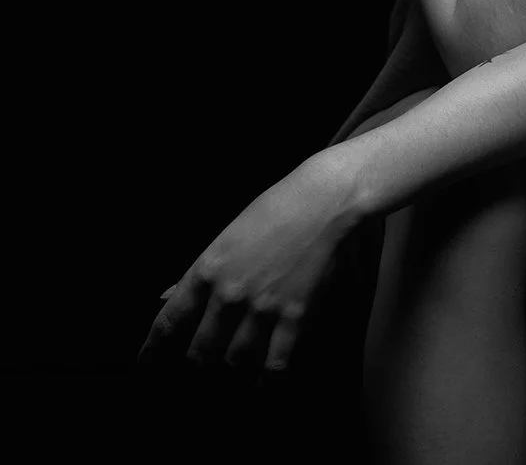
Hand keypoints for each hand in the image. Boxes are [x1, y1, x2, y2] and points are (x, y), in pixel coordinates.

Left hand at [138, 149, 359, 375]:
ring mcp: (262, 307)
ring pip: (234, 359)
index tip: (144, 366)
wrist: (326, 199)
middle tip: (202, 363)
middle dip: (199, 361)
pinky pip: (275, 365)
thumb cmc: (277, 208)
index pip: (169, 321)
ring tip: (236, 364)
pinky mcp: (295, 316)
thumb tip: (164, 297)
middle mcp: (229, 294)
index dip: (152, 350)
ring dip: (233, 365)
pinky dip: (267, 380)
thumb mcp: (229, 235)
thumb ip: (198, 272)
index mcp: (207, 269)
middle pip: (201, 350)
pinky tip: (265, 383)